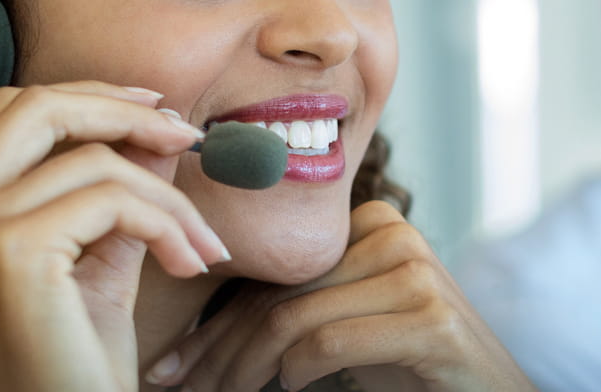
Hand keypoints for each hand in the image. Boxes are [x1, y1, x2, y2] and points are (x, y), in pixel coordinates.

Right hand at [0, 81, 229, 390]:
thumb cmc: (76, 355)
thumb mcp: (100, 254)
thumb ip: (119, 187)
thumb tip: (159, 126)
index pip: (14, 111)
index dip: (89, 98)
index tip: (153, 111)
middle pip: (38, 107)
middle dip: (123, 112)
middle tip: (185, 137)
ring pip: (97, 161)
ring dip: (169, 200)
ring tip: (199, 244)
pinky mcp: (11, 251)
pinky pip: (115, 200)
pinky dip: (168, 226)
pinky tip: (187, 264)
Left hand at [149, 201, 532, 391]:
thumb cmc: (411, 369)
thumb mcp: (349, 329)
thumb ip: (298, 312)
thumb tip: (196, 339)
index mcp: (372, 224)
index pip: (274, 275)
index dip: (213, 324)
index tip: (170, 364)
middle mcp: (395, 236)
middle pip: (278, 296)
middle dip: (217, 350)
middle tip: (171, 385)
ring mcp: (417, 273)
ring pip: (294, 320)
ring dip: (243, 371)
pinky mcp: (430, 318)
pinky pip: (331, 343)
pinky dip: (296, 373)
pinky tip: (290, 387)